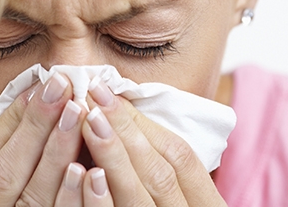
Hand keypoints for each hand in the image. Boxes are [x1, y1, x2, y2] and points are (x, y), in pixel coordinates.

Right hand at [0, 73, 93, 205]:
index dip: (6, 122)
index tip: (35, 89)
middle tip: (61, 84)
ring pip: (33, 199)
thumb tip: (25, 113)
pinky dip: (75, 202)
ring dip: (57, 154)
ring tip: (79, 112)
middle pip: (6, 172)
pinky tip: (91, 172)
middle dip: (35, 126)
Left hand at [69, 78, 226, 205]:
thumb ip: (157, 169)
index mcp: (203, 206)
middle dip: (126, 130)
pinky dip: (99, 203)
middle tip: (94, 94)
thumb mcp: (178, 199)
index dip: (145, 123)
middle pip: (158, 174)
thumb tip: (121, 119)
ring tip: (90, 120)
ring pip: (137, 200)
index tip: (112, 92)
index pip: (181, 157)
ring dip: (113, 157)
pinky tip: (84, 175)